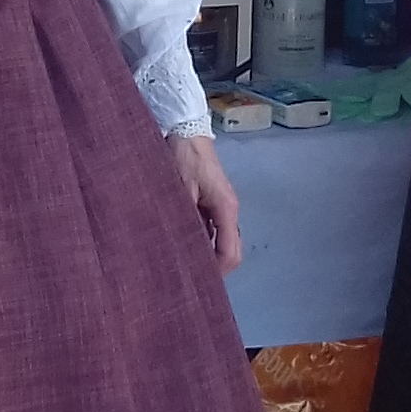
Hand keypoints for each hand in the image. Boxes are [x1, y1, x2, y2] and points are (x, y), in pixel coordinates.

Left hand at [169, 133, 245, 272]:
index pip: (230, 253)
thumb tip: (181, 250)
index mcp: (226, 209)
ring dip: (206, 253)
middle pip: (229, 250)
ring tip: (182, 263)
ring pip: (221, 240)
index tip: (196, 282)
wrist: (184, 128)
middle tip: (187, 278)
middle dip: (213, 267)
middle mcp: (228, 210)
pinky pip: (211, 228)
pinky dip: (201, 239)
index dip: (217, 272)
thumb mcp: (180, 190)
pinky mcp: (211, 200)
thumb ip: (184, 221)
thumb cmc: (183, 158)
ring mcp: (221, 206)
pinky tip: (181, 243)